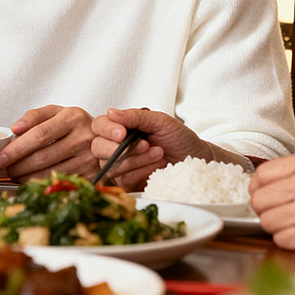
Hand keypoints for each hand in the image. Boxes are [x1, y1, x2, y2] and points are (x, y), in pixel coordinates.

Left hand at [0, 105, 96, 181]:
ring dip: (25, 177)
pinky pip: (59, 183)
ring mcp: (88, 159)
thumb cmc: (75, 125)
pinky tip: (30, 180)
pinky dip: (40, 184)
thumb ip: (34, 116)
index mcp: (73, 118)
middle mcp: (83, 138)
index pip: (39, 135)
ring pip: (49, 173)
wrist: (106, 137)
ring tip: (13, 174)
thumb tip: (15, 129)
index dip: (17, 148)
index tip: (0, 157)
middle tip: (2, 168)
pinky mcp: (91, 176)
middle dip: (17, 165)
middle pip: (42, 157)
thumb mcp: (57, 112)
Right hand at [91, 108, 212, 190]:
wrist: (196, 159)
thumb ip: (135, 116)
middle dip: (119, 148)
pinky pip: (125, 179)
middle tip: (144, 144)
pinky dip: (142, 171)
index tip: (122, 132)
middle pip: (98, 147)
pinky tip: (157, 166)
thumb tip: (111, 112)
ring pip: (112, 164)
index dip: (107, 129)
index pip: (99, 125)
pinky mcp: (129, 182)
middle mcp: (117, 145)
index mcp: (121, 127)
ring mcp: (121, 165)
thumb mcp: (160, 121)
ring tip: (158, 152)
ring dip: (137, 159)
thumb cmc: (179, 138)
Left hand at [249, 152, 294, 252]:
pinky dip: (287, 238)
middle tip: (275, 207)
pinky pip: (281, 239)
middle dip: (264, 207)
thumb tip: (256, 185)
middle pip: (260, 200)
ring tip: (290, 219)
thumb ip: (290, 172)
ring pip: (267, 222)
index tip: (259, 190)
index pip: (262, 175)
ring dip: (275, 224)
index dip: (256, 185)